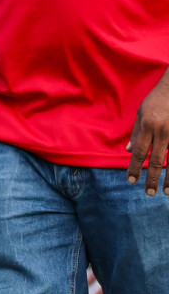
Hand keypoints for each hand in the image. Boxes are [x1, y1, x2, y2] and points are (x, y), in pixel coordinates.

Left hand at [127, 69, 168, 194]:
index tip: (131, 181)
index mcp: (147, 125)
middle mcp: (162, 131)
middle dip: (151, 178)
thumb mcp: (141, 112)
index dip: (134, 168)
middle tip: (147, 193)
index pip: (139, 152)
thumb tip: (129, 151)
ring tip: (166, 192)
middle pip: (156, 160)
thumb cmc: (157, 100)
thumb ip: (136, 132)